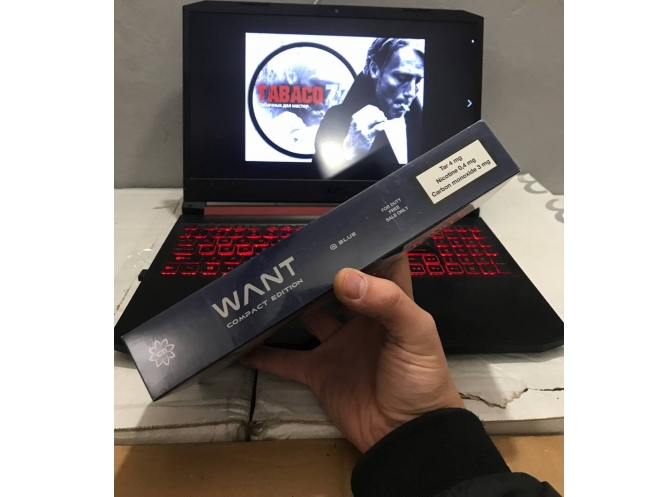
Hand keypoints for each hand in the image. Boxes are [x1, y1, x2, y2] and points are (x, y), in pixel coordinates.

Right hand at [241, 256, 462, 451]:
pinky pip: (286, 361)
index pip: (378, 264)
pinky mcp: (320, 373)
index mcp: (390, 304)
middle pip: (336, 285)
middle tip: (289, 250)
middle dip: (316, 269)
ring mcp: (338, 346)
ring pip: (307, 316)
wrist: (409, 437)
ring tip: (264, 283)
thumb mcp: (415, 334)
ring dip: (287, 304)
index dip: (363, 244)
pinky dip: (264, 354)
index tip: (337, 226)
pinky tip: (242, 342)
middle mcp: (361, 319)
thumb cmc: (422, 380)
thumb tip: (343, 276)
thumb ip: (386, 301)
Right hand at [343, 105, 387, 158]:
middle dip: (380, 114)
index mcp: (356, 117)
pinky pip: (377, 128)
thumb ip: (364, 117)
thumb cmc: (356, 135)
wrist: (351, 147)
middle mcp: (358, 122)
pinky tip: (384, 126)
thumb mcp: (357, 124)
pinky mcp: (367, 136)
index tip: (379, 113)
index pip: (369, 108)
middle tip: (383, 118)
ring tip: (384, 121)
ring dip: (382, 119)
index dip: (376, 110)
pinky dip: (383, 125)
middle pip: (373, 112)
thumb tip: (377, 111)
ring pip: (375, 119)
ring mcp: (362, 129)